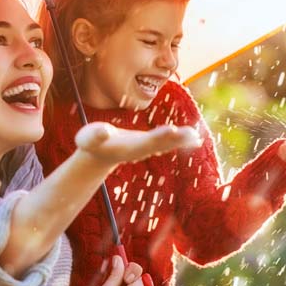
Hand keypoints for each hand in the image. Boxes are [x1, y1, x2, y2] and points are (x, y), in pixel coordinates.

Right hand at [75, 121, 201, 166]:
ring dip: (182, 141)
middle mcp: (140, 150)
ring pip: (167, 144)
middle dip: (176, 139)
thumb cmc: (91, 143)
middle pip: (161, 144)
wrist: (97, 155)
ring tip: (197, 137)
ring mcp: (146, 148)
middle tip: (192, 134)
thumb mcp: (88, 138)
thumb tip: (103, 131)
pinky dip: (181, 140)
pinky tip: (196, 138)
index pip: (145, 141)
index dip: (158, 136)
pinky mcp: (149, 144)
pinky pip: (168, 142)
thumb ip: (96, 135)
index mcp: (128, 147)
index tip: (170, 130)